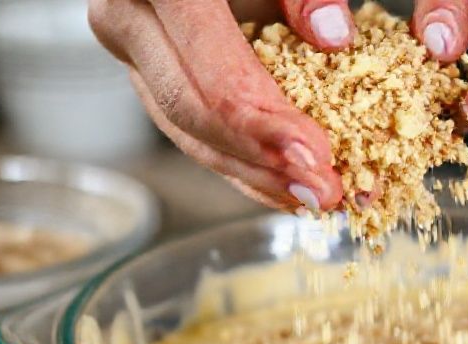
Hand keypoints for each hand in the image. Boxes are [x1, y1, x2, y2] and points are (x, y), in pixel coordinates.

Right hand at [89, 0, 467, 212]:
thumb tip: (336, 37)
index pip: (212, 72)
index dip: (266, 126)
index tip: (323, 161)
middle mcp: (131, 18)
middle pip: (192, 114)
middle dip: (265, 166)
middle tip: (330, 196)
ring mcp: (136, 49)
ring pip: (187, 134)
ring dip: (256, 176)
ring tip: (320, 199)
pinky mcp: (153, 71)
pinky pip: (190, 130)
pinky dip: (242, 161)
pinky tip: (290, 184)